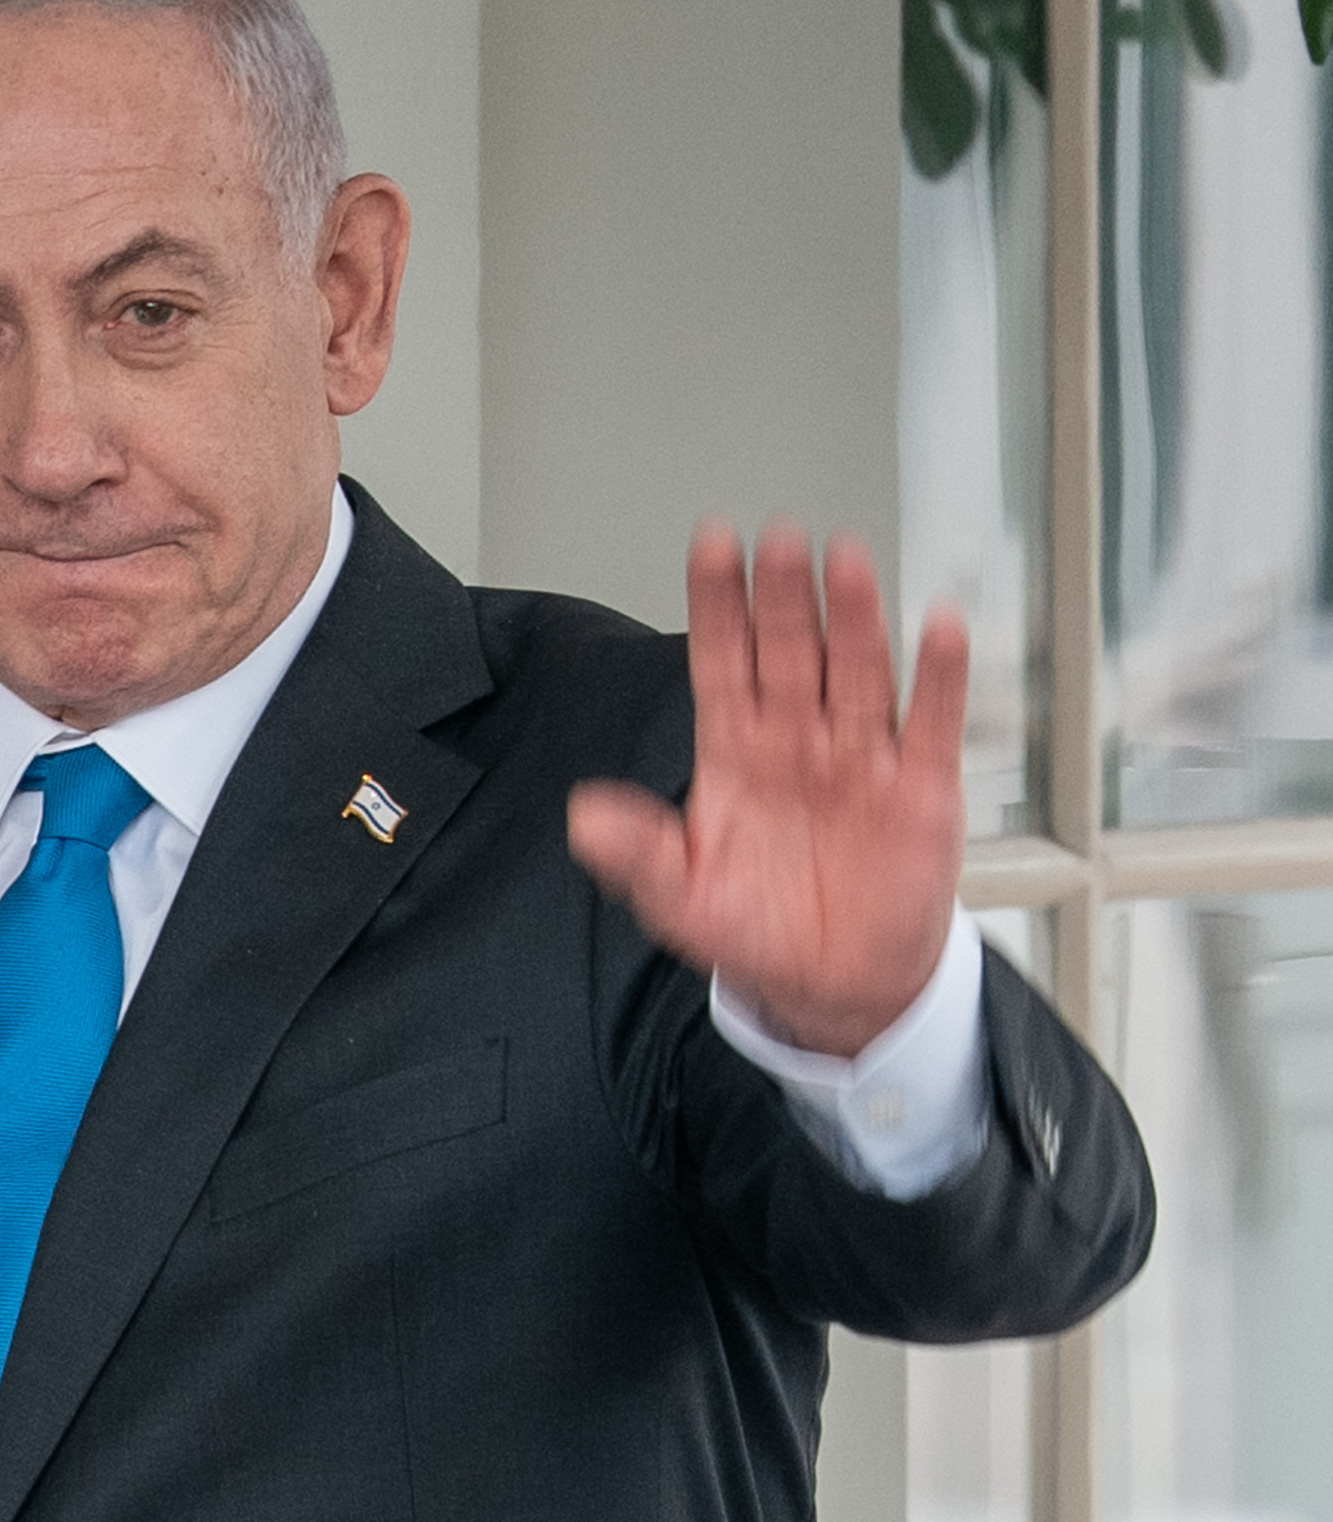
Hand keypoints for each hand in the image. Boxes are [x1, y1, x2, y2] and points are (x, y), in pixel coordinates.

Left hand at [566, 520, 966, 1058]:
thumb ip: (638, 854)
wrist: (837, 983)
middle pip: (789, 652)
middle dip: (781, 596)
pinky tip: (937, 626)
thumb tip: (583, 815)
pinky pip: (930, 722)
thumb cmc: (758, 930)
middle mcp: (797, 741)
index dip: (717, 607)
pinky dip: (939, 677)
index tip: (711, 547)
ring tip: (846, 560)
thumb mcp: (680, 899)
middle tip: (777, 538)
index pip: (721, 663)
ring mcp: (861, 758)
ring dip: (853, 617)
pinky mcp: (921, 788)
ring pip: (858, 671)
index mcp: (735, 755)